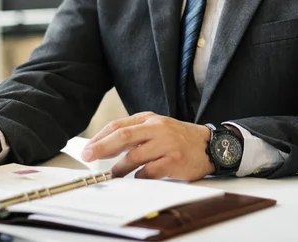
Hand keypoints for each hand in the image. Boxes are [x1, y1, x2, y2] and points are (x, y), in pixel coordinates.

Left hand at [82, 112, 214, 180]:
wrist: (209, 145)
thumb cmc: (179, 138)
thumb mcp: (158, 127)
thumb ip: (136, 134)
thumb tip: (105, 147)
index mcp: (150, 118)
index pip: (119, 125)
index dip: (100, 137)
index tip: (88, 148)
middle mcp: (158, 128)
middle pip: (123, 136)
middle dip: (102, 147)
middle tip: (88, 157)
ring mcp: (166, 143)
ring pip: (134, 156)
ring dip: (119, 168)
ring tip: (113, 175)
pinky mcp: (174, 160)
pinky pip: (149, 171)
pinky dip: (139, 177)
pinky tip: (138, 178)